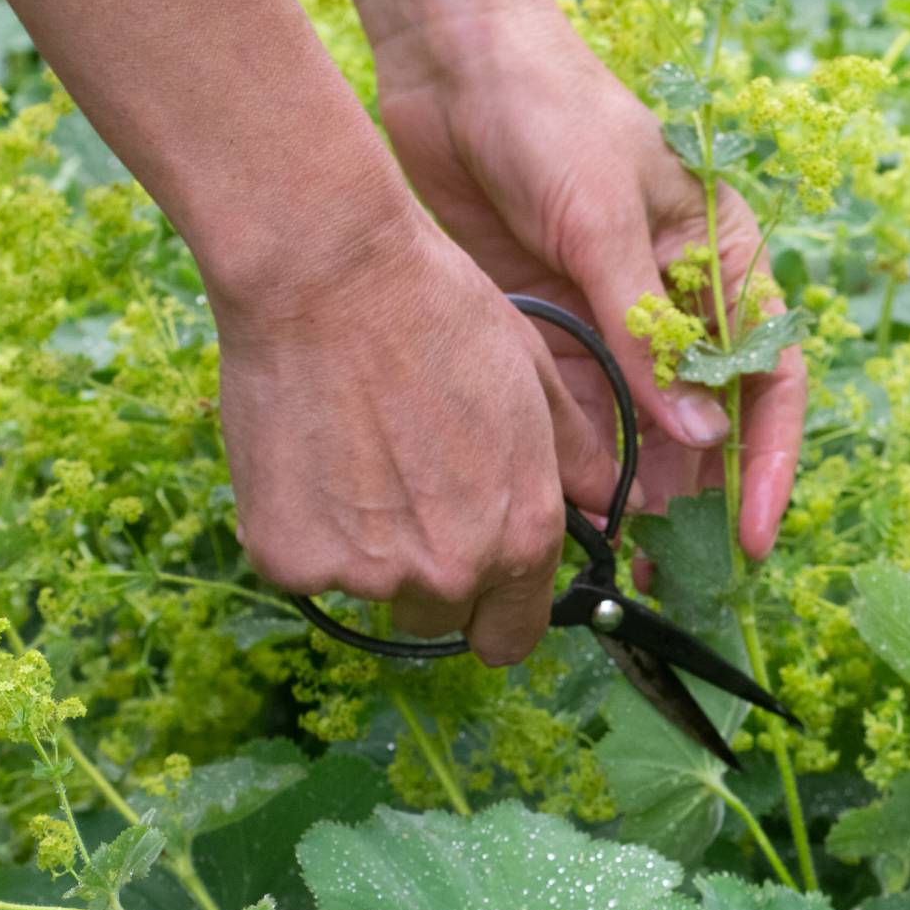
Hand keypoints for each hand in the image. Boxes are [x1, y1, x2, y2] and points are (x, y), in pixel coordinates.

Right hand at [209, 207, 618, 665]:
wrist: (328, 274)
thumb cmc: (439, 313)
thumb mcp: (533, 381)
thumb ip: (576, 459)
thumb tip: (617, 505)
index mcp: (522, 538)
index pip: (511, 636)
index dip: (493, 610)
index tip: (474, 580)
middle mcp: (452, 570)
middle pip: (438, 616)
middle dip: (426, 569)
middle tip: (402, 488)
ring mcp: (368, 572)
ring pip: (370, 590)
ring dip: (362, 549)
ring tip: (352, 457)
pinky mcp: (291, 558)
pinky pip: (301, 566)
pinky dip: (299, 528)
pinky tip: (304, 456)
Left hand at [375, 0, 804, 559]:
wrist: (451, 61)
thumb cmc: (551, 113)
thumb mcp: (605, 221)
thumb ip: (648, 333)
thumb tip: (701, 443)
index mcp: (725, 263)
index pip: (768, 380)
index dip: (767, 463)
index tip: (748, 535)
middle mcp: (679, 304)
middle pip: (706, 426)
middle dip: (694, 500)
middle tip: (669, 568)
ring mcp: (615, 325)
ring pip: (640, 434)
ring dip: (634, 494)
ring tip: (620, 558)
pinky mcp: (552, 333)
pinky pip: (576, 416)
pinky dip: (576, 464)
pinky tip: (569, 512)